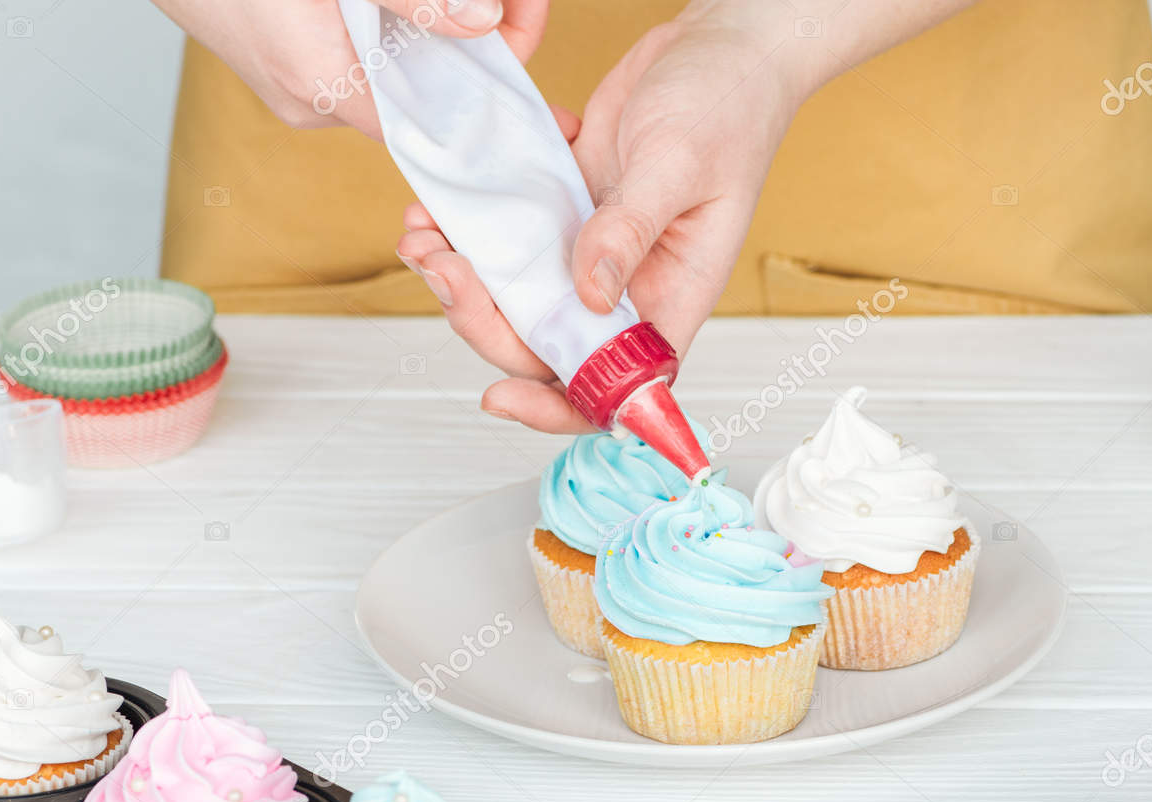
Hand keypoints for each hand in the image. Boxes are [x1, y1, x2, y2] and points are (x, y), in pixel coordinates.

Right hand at [150, 0, 547, 138]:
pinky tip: (411, 12)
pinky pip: (360, 62)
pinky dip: (395, 37)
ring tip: (475, 7)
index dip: (492, 81)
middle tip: (517, 7)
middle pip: (423, 95)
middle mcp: (312, 103)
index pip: (438, 120)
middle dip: (475, 51)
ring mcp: (294, 89)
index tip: (530, 45)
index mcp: (324, 86)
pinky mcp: (284, 66)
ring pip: (395, 76)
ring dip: (437, 39)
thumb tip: (486, 21)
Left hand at [399, 13, 808, 431]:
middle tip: (442, 266)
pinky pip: (512, 239)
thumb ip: (628, 229)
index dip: (557, 406)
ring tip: (423, 232)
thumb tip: (588, 294)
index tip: (500, 395)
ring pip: (517, 294)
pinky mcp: (570, 210)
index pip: (614, 386)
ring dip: (464, 275)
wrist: (722, 46)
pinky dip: (471, 227)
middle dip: (482, 318)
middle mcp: (629, 287)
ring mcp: (594, 250)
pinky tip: (445, 201)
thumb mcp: (678, 165)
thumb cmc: (729, 105)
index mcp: (670, 298)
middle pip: (544, 344)